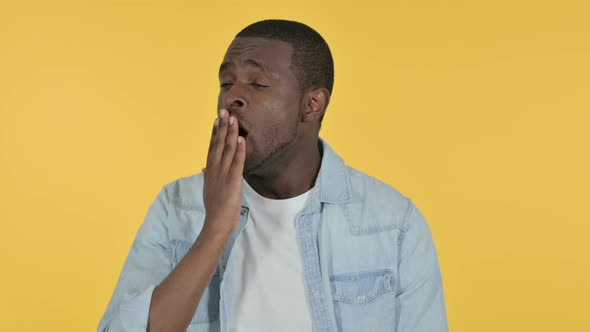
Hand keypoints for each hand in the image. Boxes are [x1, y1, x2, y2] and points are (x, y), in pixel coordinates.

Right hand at [201, 109, 245, 236]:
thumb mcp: (209, 189)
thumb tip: (203, 168)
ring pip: (227, 149)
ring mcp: (223, 175)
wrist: (216, 224)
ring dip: (230, 133)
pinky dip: (239, 150)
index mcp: (209, 171)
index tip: (216, 119)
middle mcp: (214, 170)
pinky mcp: (233, 181)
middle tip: (224, 111)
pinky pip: (237, 162)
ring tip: (233, 118)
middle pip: (218, 144)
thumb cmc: (215, 209)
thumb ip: (207, 176)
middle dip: (222, 126)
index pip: (211, 147)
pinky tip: (241, 139)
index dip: (214, 132)